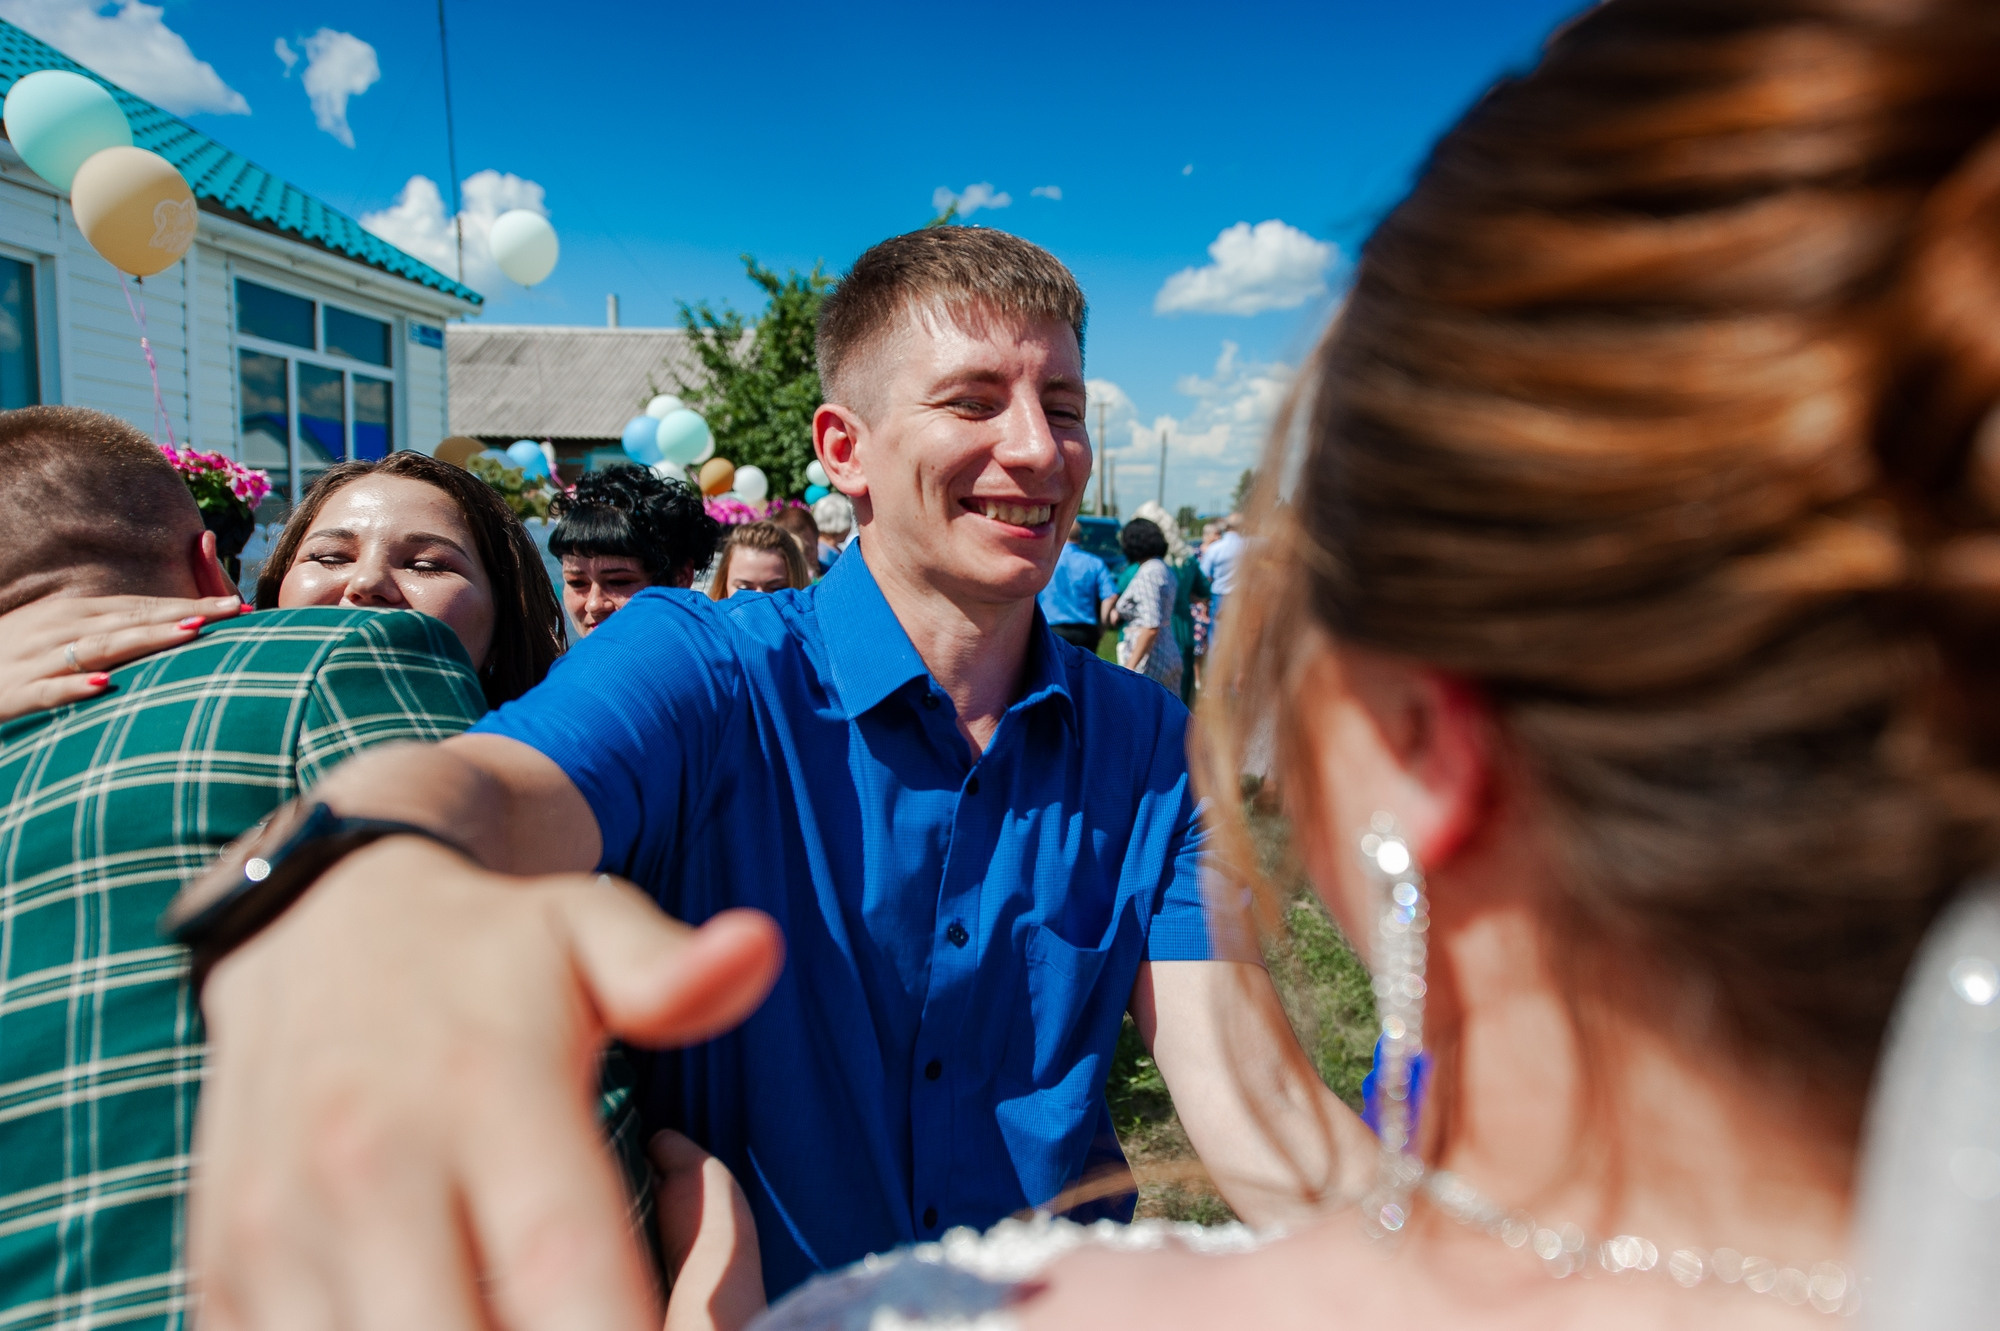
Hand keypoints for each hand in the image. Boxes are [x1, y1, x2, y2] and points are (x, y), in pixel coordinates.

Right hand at [0, 593, 244, 721]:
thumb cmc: (16, 659)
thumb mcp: (60, 634)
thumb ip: (110, 629)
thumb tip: (166, 626)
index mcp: (74, 614)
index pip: (142, 607)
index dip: (189, 604)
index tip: (238, 605)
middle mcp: (59, 629)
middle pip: (131, 619)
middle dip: (183, 614)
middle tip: (232, 611)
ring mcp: (37, 659)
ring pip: (99, 647)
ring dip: (145, 639)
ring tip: (191, 632)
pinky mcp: (14, 693)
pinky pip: (47, 690)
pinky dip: (73, 687)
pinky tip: (103, 686)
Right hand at [190, 837, 783, 1330]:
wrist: (316, 926)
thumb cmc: (491, 950)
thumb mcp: (592, 929)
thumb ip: (671, 972)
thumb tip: (758, 953)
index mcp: (485, 1093)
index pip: (562, 1261)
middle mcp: (372, 1167)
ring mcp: (281, 1228)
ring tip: (515, 1320)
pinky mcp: (228, 1270)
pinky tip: (435, 1313)